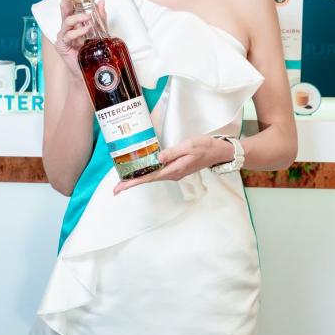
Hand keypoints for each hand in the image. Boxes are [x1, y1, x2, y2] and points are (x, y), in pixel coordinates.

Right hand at [54, 0, 107, 79]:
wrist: (88, 73)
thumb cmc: (92, 53)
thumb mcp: (100, 32)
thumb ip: (100, 17)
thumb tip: (101, 0)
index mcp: (75, 22)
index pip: (73, 2)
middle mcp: (67, 27)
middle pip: (64, 7)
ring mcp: (63, 36)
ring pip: (66, 20)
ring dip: (77, 17)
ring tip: (88, 18)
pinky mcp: (62, 46)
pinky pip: (67, 35)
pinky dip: (77, 32)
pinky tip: (85, 31)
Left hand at [113, 135, 234, 194]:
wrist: (219, 152)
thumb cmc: (205, 147)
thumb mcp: (188, 145)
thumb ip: (172, 152)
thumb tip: (157, 157)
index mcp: (174, 170)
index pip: (149, 177)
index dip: (134, 182)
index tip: (121, 187)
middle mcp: (172, 174)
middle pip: (148, 180)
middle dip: (131, 184)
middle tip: (116, 189)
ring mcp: (174, 172)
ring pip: (152, 177)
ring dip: (138, 179)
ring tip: (123, 181)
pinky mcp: (175, 168)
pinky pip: (158, 173)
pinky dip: (147, 174)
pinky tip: (141, 172)